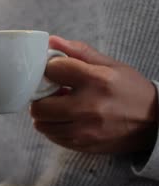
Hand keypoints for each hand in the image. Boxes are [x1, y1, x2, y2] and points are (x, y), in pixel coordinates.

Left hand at [30, 36, 157, 153]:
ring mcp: (84, 130)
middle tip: (52, 93)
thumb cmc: (130, 90)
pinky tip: (66, 119)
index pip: (53, 70)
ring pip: (41, 124)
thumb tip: (51, 41)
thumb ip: (79, 52)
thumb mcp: (110, 65)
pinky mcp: (82, 145)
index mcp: (97, 80)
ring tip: (59, 107)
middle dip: (41, 97)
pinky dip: (54, 127)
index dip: (50, 69)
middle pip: (39, 105)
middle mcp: (88, 107)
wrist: (154, 123)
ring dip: (45, 115)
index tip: (56, 72)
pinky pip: (52, 137)